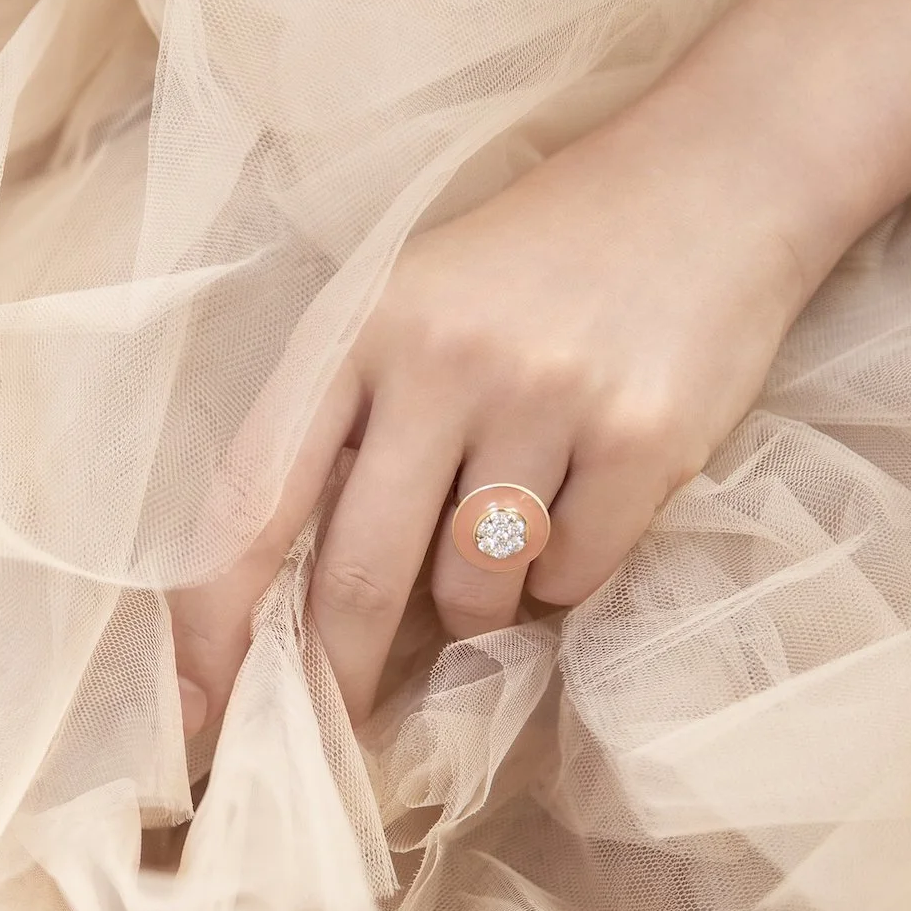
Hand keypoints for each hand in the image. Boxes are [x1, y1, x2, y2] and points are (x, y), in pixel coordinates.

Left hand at [169, 107, 825, 731]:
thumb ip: (348, 426)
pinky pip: (574, 580)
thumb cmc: (537, 263)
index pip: (253, 496)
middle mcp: (439, 359)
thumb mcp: (409, 306)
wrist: (716, 176)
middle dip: (337, 678)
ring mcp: (544, 397)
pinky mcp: (644, 439)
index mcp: (355, 327)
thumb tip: (292, 605)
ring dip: (480, 609)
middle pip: (358, 575)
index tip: (195, 716)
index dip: (211, 619)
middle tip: (331, 733)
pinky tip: (585, 506)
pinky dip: (568, 578)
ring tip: (508, 535)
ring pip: (474, 593)